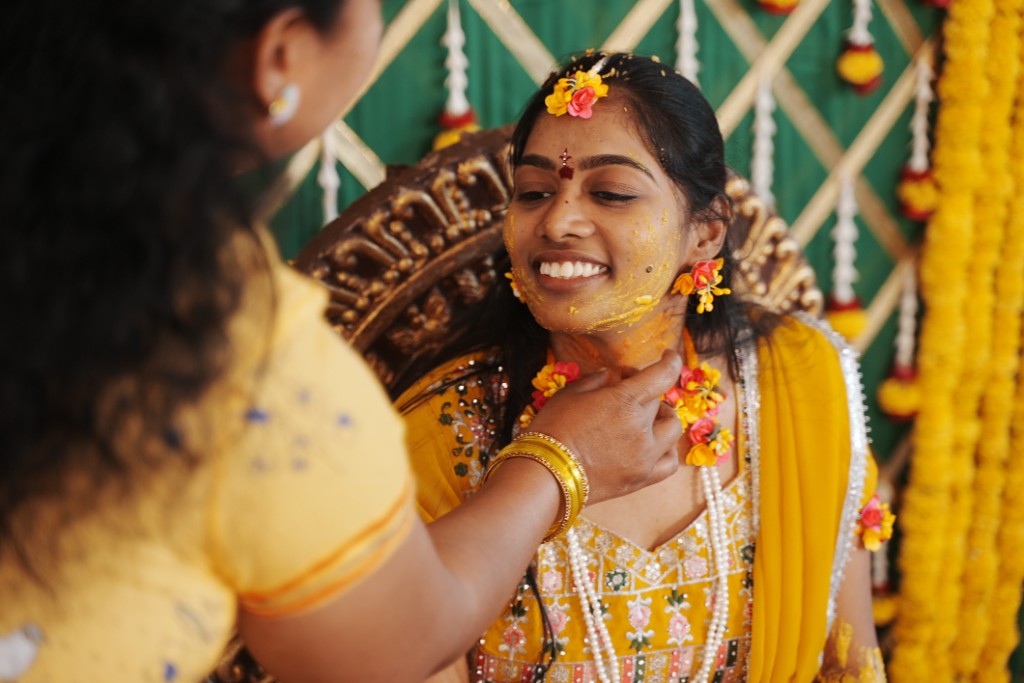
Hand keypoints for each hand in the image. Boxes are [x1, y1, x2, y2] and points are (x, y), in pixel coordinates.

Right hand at [527, 349, 682, 504]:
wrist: (546, 476)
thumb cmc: (552, 430)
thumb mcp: (569, 394)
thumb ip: (597, 380)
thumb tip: (613, 376)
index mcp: (624, 400)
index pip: (662, 374)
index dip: (670, 361)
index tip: (668, 355)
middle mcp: (641, 427)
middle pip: (657, 400)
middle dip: (644, 391)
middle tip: (624, 392)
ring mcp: (645, 455)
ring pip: (672, 428)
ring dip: (662, 418)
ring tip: (644, 419)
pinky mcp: (642, 478)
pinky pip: (670, 461)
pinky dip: (667, 449)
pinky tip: (653, 445)